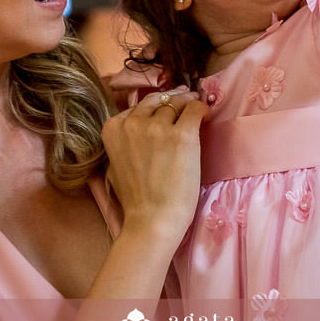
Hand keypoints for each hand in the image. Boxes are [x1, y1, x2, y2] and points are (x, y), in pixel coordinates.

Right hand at [101, 89, 207, 241]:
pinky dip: (202, 110)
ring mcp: (157, 127)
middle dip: (173, 101)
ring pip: (177, 104)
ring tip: (197, 115)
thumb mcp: (117, 161)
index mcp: (113, 127)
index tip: (168, 111)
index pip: (139, 105)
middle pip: (159, 100)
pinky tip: (206, 117)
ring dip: (187, 108)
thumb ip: (127, 138)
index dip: (156, 107)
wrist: (152, 220)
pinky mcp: (182, 134)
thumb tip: (147, 122)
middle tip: (185, 105)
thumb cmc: (137, 198)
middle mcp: (132, 122)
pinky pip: (195, 109)